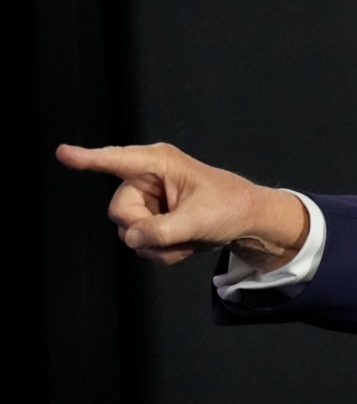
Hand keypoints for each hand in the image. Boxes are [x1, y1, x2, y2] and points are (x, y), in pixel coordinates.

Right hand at [56, 143, 308, 269]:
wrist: (247, 223)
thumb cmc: (230, 207)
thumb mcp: (200, 220)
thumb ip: (163, 230)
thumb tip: (131, 238)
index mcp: (159, 163)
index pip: (118, 161)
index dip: (89, 158)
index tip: (62, 153)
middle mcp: (146, 178)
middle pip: (120, 212)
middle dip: (146, 230)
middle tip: (180, 231)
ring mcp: (146, 200)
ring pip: (128, 232)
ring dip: (158, 244)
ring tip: (188, 237)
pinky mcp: (149, 219)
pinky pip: (140, 243)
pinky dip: (162, 250)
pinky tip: (184, 243)